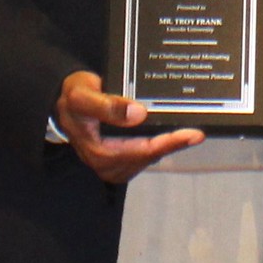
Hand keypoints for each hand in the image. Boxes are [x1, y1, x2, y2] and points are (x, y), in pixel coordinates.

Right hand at [55, 70, 202, 182]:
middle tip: (196, 132)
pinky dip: (159, 145)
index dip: (168, 143)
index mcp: (98, 152)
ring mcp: (113, 165)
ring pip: (149, 158)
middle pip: (148, 157)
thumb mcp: (83, 96)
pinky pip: (145, 155)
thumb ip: (108, 106)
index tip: (191, 135)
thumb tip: (138, 114)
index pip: (141, 151)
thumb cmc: (73, 97)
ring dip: (168, 146)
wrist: (65, 102)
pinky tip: (172, 134)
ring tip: (188, 133)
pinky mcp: (119, 161)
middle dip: (172, 145)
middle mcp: (106, 165)